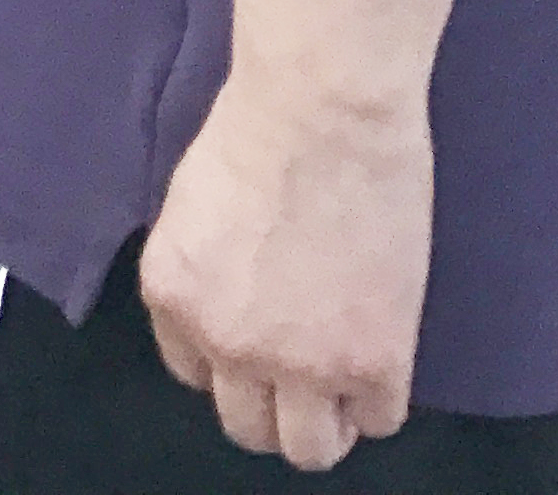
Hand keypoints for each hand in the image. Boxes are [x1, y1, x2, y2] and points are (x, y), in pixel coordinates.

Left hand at [143, 72, 431, 470]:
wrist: (322, 109)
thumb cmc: (259, 127)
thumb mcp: (194, 208)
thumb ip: (207, 270)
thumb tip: (235, 302)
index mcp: (172, 297)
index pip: (194, 372)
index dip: (231, 358)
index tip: (260, 338)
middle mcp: (223, 342)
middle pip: (246, 427)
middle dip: (274, 403)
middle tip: (306, 372)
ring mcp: (298, 360)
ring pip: (309, 448)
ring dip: (327, 421)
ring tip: (345, 382)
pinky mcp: (371, 360)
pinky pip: (379, 419)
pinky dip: (381, 398)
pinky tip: (385, 358)